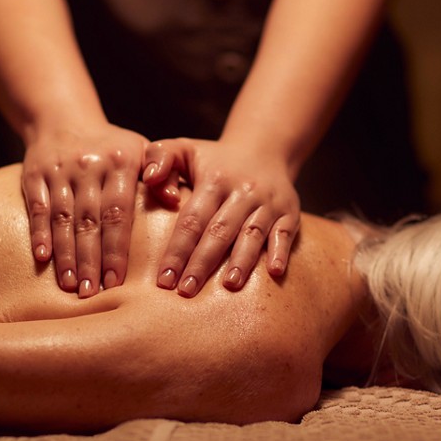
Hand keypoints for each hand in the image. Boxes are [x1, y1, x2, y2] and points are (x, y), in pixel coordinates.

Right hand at [22, 123, 147, 296]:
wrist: (64, 119)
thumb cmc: (114, 148)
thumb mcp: (144, 151)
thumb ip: (164, 174)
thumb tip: (175, 199)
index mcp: (121, 162)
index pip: (119, 212)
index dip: (116, 249)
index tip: (117, 282)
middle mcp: (89, 165)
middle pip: (89, 221)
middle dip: (90, 260)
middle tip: (92, 294)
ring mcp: (59, 170)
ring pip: (62, 218)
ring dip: (66, 254)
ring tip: (71, 286)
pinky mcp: (34, 174)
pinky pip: (37, 208)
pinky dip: (39, 233)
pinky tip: (43, 259)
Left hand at [142, 138, 300, 296]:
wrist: (264, 150)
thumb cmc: (214, 160)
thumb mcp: (184, 149)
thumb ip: (159, 157)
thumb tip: (150, 180)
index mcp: (214, 179)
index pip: (192, 219)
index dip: (177, 250)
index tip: (164, 278)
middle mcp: (243, 191)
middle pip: (220, 231)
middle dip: (202, 263)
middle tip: (186, 291)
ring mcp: (268, 203)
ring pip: (252, 234)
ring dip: (241, 261)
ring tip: (230, 286)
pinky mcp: (290, 212)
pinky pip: (285, 233)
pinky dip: (280, 252)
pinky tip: (274, 272)